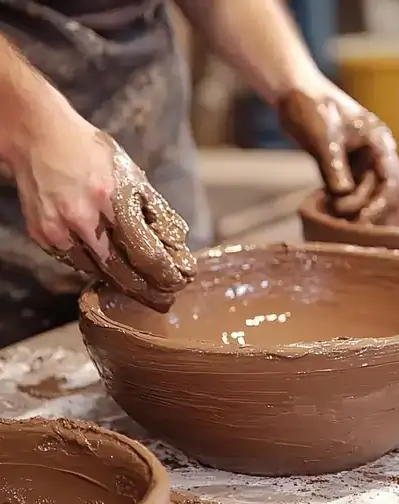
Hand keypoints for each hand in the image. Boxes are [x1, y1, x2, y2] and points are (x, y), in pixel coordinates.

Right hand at [8, 111, 195, 310]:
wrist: (39, 138)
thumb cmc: (93, 154)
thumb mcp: (132, 175)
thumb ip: (155, 211)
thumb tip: (176, 243)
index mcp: (112, 199)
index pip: (145, 253)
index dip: (164, 273)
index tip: (178, 283)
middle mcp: (83, 219)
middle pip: (120, 272)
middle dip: (146, 291)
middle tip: (163, 301)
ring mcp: (59, 229)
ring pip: (97, 271)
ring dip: (121, 283)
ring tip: (142, 289)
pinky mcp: (43, 235)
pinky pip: (76, 262)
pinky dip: (96, 268)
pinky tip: (110, 269)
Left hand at [277, 82, 398, 221]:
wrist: (294, 95)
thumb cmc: (312, 108)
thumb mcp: (322, 138)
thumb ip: (334, 166)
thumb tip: (343, 196)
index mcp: (378, 142)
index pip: (390, 179)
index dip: (380, 203)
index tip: (363, 219)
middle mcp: (374, 154)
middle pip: (383, 191)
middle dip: (369, 210)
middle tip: (350, 228)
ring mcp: (358, 162)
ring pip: (366, 195)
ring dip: (355, 210)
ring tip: (337, 223)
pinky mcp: (342, 169)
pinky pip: (348, 193)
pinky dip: (342, 205)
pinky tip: (330, 216)